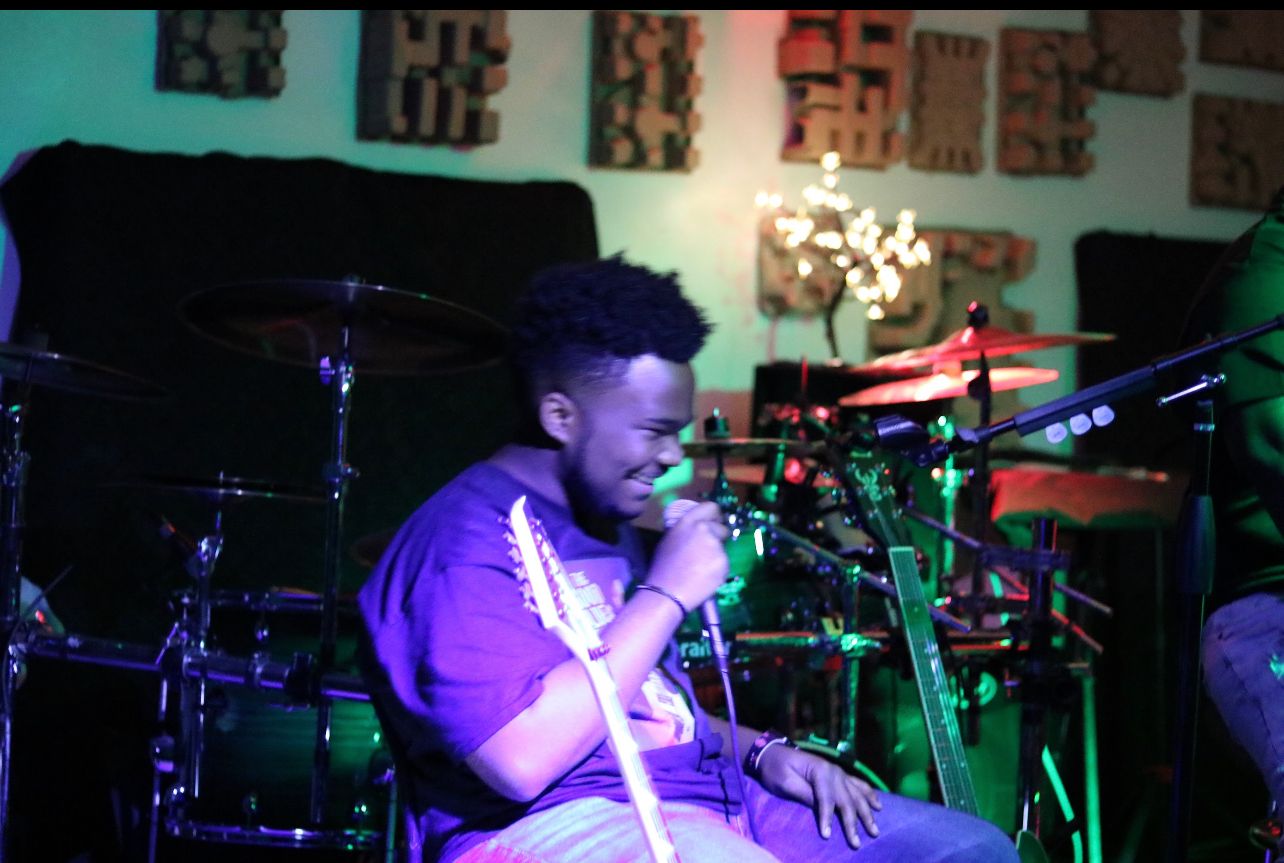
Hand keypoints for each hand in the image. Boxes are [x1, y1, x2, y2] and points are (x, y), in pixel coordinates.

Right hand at [646, 501, 728, 609]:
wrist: (667, 593)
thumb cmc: (663, 568)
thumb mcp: (670, 540)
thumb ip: (686, 531)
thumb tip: (698, 528)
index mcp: (688, 521)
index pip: (712, 507)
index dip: (715, 516)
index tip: (714, 523)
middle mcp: (704, 529)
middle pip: (722, 528)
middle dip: (718, 537)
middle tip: (708, 550)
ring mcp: (716, 546)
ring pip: (722, 548)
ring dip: (716, 555)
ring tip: (700, 568)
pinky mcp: (724, 563)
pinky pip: (724, 563)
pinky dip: (717, 569)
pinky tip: (704, 577)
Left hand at [757, 745, 882, 848]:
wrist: (773, 752)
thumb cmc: (776, 769)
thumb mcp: (785, 782)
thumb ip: (805, 794)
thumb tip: (821, 809)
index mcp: (820, 771)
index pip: (827, 799)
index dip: (827, 818)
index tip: (826, 835)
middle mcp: (834, 771)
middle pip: (847, 800)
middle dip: (852, 822)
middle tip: (856, 843)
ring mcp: (839, 772)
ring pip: (857, 794)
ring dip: (867, 813)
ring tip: (874, 830)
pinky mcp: (839, 775)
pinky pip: (858, 785)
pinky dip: (869, 795)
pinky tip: (878, 805)